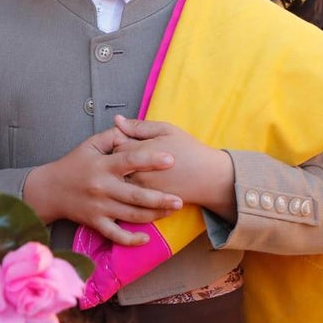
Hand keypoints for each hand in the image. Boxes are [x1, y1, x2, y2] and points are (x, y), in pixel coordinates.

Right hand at [23, 125, 182, 246]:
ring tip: (172, 212)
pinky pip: (115, 234)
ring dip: (153, 216)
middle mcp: (102, 187)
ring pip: (130, 215)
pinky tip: (146, 239)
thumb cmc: (74, 164)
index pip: (129, 161)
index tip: (171, 159)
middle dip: (159, 199)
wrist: (49, 190)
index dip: (150, 159)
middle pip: (135, 195)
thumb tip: (129, 127)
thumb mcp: (89, 145)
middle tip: (180, 200)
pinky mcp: (95, 222)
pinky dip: (130, 239)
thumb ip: (112, 136)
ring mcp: (99, 207)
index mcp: (103, 165)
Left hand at [112, 115, 235, 221]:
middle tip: (129, 156)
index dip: (119, 139)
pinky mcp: (146, 203)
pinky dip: (128, 188)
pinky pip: (128, 196)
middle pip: (113, 164)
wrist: (208, 178)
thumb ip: (140, 126)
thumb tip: (117, 120)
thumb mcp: (166, 130)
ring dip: (120, 175)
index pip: (115, 143)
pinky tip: (139, 181)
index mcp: (141, 151)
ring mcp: (141, 190)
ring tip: (133, 169)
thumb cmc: (189, 150)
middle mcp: (137, 172)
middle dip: (117, 159)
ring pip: (118, 181)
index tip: (128, 139)